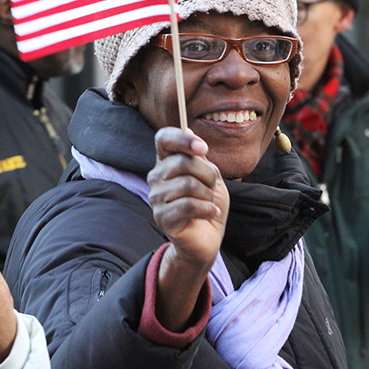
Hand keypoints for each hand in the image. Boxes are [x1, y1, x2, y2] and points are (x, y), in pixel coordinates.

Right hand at [147, 127, 228, 330]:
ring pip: (188, 184)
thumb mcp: (211, 176)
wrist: (207, 238)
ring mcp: (156, 198)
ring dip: (207, 195)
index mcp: (167, 162)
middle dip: (208, 174)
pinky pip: (188, 205)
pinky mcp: (161, 217)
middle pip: (183, 162)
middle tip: (212, 188)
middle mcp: (157, 177)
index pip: (164, 139)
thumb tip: (188, 130)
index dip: (182, 139)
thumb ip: (200, 157)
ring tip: (208, 203)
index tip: (203, 148)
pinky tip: (210, 213)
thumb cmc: (208, 204)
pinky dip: (207, 209)